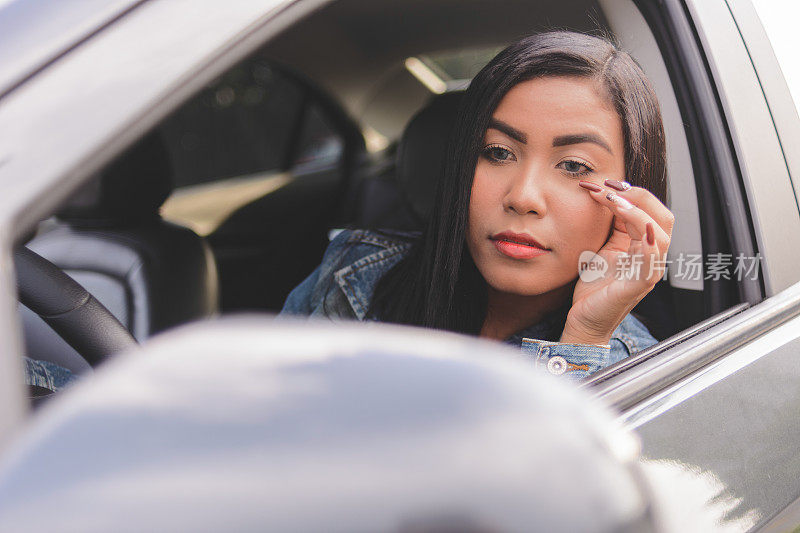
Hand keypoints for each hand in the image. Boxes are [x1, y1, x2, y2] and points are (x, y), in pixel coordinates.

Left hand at [559, 179, 673, 344]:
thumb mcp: (604, 246)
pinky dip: (648, 244)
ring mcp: (648, 272)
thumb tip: (609, 193)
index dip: (631, 191)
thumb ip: (612, 224)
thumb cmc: (595, 287)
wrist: (585, 319)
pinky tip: (638, 228)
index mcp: (645, 245)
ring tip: (611, 201)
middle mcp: (652, 257)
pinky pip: (651, 263)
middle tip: (606, 188)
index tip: (603, 183)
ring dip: (636, 213)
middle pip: (663, 217)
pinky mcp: (637, 287)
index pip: (651, 209)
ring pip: (660, 235)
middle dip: (636, 196)